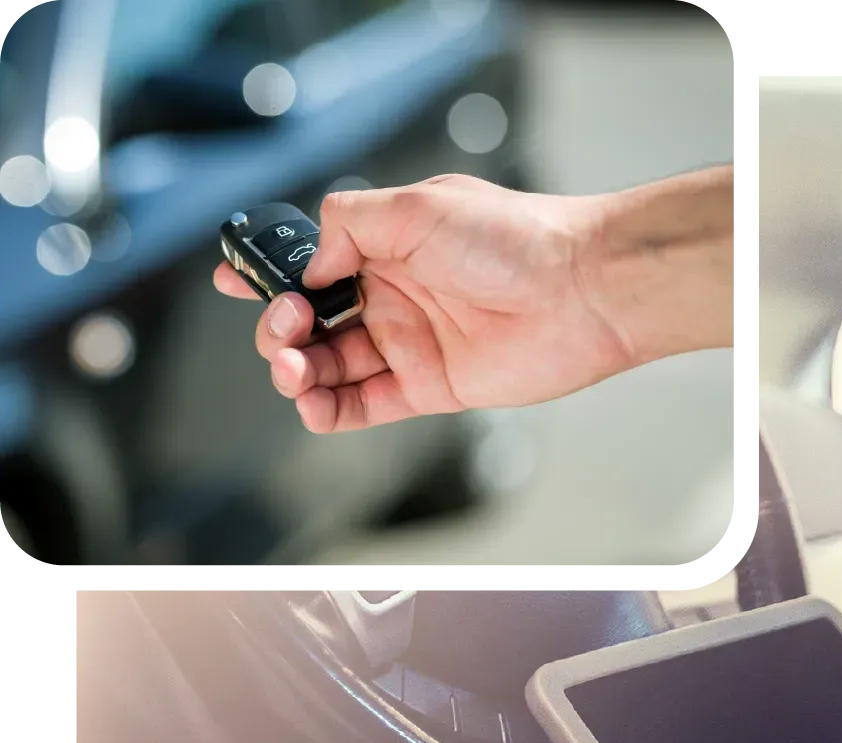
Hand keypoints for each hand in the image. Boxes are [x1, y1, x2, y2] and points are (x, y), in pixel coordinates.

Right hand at [213, 168, 734, 432]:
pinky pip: (365, 407)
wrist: (580, 291)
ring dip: (298, 370)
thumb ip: (350, 225)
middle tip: (286, 328)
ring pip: (331, 367)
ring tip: (295, 368)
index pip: (309, 263)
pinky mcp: (429, 388)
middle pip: (310, 322)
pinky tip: (312, 404)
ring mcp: (409, 343)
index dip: (268, 274)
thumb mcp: (416, 206)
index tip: (234, 280)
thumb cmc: (514, 240)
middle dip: (280, 327)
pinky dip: (330, 410)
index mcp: (383, 245)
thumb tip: (311, 264)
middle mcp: (392, 295)